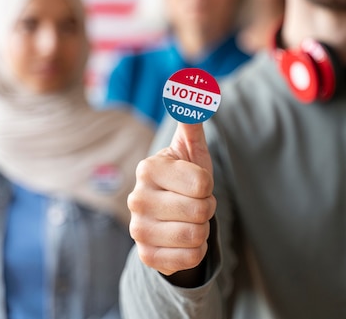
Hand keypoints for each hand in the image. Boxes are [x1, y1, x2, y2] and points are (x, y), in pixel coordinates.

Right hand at [127, 122, 216, 277]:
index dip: (208, 187)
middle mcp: (137, 199)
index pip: (202, 184)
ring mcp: (138, 230)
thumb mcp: (191, 150)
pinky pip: (191, 257)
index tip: (197, 186)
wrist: (171, 217)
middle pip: (201, 211)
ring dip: (202, 230)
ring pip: (196, 236)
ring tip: (189, 220)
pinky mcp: (146, 256)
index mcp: (148, 168)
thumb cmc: (186, 178)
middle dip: (206, 208)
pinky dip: (196, 250)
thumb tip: (188, 87)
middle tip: (194, 204)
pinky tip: (183, 240)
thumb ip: (191, 121)